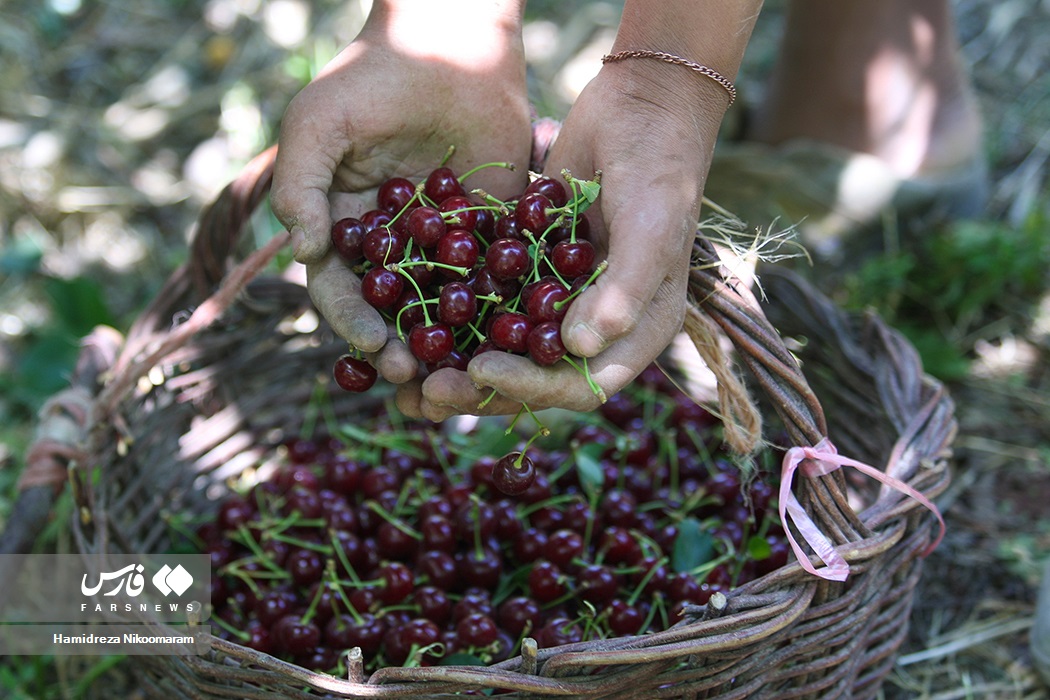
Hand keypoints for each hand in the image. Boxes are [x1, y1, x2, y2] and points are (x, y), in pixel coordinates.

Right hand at [270, 0, 530, 384]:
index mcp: (344, 228)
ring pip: (445, 305)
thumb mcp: (319, 124)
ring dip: (451, 341)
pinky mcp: (494, 231)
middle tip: (416, 374)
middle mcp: (393, 246)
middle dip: (401, 345)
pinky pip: (497, 275)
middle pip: (393, 309)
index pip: (341, 288)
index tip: (372, 348)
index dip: (352, 322)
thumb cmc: (373, 78)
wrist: (451, 41)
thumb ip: (299, 185)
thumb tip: (299, 252)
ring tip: (463, 371)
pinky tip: (513, 335)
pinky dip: (503, 307)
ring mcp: (444, 243)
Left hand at [405, 59, 727, 419]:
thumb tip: (579, 348)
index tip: (481, 370)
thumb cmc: (659, 168)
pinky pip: (489, 302)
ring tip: (405, 382)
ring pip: (505, 347)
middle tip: (428, 390)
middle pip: (536, 375)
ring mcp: (560, 299)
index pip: (582, 382)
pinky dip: (453, 318)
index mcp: (636, 330)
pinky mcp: (528, 269)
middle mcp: (597, 325)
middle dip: (483, 388)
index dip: (532, 385)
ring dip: (459, 365)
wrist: (640, 105)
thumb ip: (623, 290)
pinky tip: (407, 326)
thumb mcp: (651, 227)